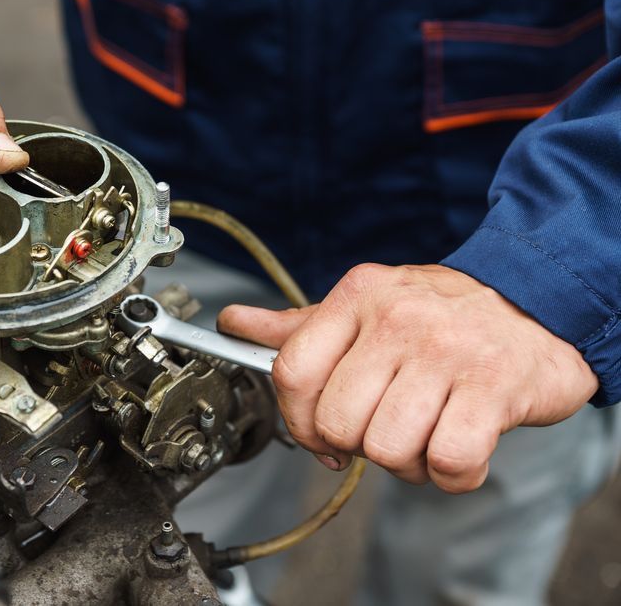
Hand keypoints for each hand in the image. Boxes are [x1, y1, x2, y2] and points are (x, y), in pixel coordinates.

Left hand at [218, 264, 597, 492]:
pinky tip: (458, 449)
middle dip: (357, 444)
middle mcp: (398, 319)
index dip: (298, 420)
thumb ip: (299, 327)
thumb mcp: (367, 306)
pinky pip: (449, 462)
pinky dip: (451, 474)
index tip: (319, 435)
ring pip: (388, 447)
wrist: (539, 304)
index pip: (292, 371)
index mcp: (358, 296)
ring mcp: (448, 352)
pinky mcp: (494, 388)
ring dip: (407, 462)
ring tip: (425, 434)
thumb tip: (233, 323)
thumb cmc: (441, 316)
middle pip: (338, 421)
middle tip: (385, 428)